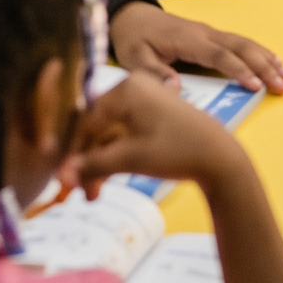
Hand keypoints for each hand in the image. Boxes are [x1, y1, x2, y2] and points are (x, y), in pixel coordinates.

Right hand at [65, 73, 252, 199]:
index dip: (71, 154)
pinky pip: (124, 135)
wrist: (220, 157)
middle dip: (86, 163)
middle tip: (77, 194)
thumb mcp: (130, 159)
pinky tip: (105, 181)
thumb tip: (62, 176)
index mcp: (126, 88)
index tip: (62, 181)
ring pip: (109, 135)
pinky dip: (115, 157)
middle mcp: (133, 87)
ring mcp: (144, 100)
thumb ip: (93, 165)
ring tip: (93, 195)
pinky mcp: (153, 115)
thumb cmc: (176, 150)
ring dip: (99, 164)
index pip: (84, 121)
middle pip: (96, 128)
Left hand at [110, 0, 282, 93]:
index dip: (238, 70)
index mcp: (187, 40)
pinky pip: (240, 42)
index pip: (218, 56)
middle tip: (281, 85)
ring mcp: (210, 32)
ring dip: (266, 58)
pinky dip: (260, 52)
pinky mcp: (212, 35)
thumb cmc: (134, 39)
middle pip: (240, 47)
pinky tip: (274, 61)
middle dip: (263, 66)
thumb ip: (153, 74)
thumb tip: (177, 89)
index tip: (255, 86)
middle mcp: (204, 33)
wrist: (133, 16)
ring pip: (245, 43)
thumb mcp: (134, 59)